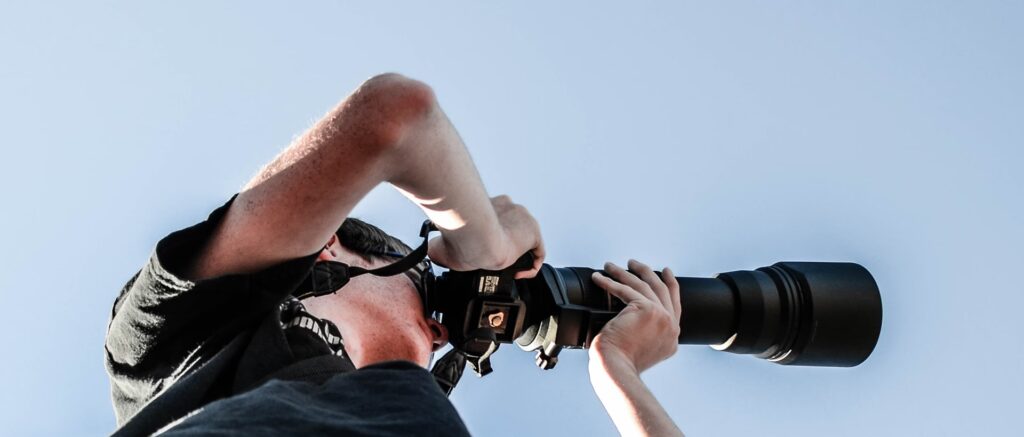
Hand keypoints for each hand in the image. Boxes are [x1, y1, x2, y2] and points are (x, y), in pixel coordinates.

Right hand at [427, 195, 544, 278]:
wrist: (476, 237)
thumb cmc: (459, 236)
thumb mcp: (442, 243)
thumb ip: (437, 246)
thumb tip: (431, 250)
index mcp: (490, 205)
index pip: (496, 219)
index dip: (492, 237)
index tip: (486, 250)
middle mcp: (509, 208)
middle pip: (512, 229)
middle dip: (504, 245)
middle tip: (495, 260)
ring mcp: (523, 218)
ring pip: (525, 239)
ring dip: (517, 254)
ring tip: (506, 267)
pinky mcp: (533, 232)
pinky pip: (538, 252)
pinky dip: (531, 265)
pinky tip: (520, 273)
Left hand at [590, 259, 680, 374]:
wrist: (618, 369)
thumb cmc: (623, 363)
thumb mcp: (645, 349)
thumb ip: (648, 334)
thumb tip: (634, 320)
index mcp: (672, 335)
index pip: (674, 303)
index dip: (670, 284)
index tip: (665, 271)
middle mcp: (670, 324)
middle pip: (659, 289)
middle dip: (645, 272)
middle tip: (633, 263)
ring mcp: (661, 316)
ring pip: (641, 285)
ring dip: (623, 273)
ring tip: (609, 266)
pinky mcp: (645, 309)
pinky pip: (624, 289)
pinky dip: (608, 282)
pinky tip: (598, 277)